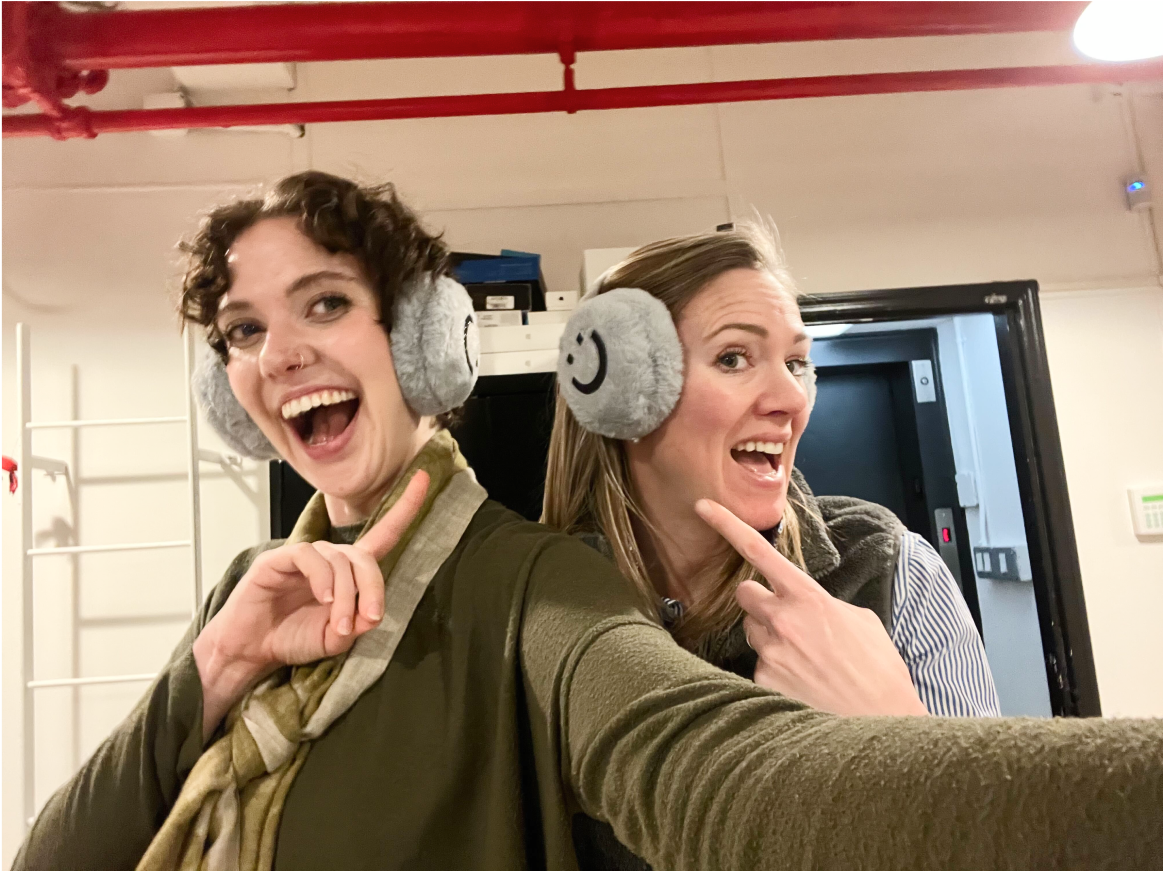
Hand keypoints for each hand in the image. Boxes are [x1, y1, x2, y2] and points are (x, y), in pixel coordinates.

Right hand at [193, 471, 429, 734]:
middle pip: (365, 558)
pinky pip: (310, 558)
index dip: (404, 508)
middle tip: (370, 618)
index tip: (424, 480)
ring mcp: (304, 556)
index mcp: (347, 572)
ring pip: (339, 562)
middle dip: (373, 588)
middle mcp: (329, 558)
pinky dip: (322, 578)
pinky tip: (324, 599)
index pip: (382, 534)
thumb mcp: (333, 639)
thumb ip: (356, 627)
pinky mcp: (279, 559)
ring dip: (346, 595)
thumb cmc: (291, 638)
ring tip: (338, 625)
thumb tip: (372, 614)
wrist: (250, 650)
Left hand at [694, 498, 927, 716]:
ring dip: (771, 641)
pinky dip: (776, 676)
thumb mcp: (862, 622)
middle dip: (760, 603)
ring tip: (806, 663)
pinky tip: (803, 687)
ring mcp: (769, 654)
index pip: (758, 552)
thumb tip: (810, 606)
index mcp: (808, 598)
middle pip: (745, 595)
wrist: (884, 723)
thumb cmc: (879, 672)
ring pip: (752, 633)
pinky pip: (759, 670)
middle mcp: (782, 621)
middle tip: (786, 621)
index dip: (727, 525)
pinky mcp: (762, 684)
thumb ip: (827, 605)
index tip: (703, 507)